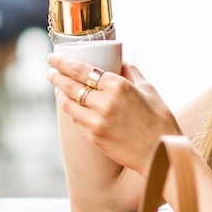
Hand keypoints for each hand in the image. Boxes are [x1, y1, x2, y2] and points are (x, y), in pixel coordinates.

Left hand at [47, 57, 178, 173]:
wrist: (161, 153)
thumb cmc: (159, 119)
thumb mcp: (149, 89)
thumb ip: (132, 73)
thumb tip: (120, 61)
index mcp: (118, 86)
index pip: (82, 70)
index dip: (63, 62)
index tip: (53, 58)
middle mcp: (104, 102)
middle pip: (70, 85)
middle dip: (56, 76)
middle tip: (50, 71)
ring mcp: (97, 121)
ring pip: (69, 104)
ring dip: (60, 94)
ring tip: (57, 87)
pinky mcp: (94, 137)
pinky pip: (76, 120)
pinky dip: (71, 110)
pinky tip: (70, 105)